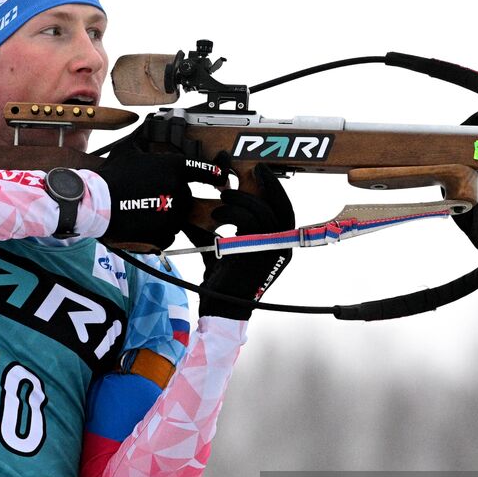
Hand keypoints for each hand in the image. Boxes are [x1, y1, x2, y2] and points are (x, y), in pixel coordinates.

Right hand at [98, 114, 225, 250]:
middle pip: (187, 195)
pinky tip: (143, 222)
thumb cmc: (112, 176)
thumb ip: (145, 137)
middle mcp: (179, 191)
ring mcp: (174, 215)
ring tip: (143, 208)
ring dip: (166, 213)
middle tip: (151, 194)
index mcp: (175, 169)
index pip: (206, 171)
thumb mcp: (129, 149)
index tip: (221, 179)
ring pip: (178, 215)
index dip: (216, 174)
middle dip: (174, 195)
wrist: (97, 204)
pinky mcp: (165, 233)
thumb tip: (149, 124)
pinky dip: (159, 230)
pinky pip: (169, 233)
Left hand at [194, 164, 294, 320]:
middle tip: (254, 169)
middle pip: (283, 208)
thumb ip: (212, 229)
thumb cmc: (222, 281)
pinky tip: (216, 215)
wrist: (220, 307)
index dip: (276, 190)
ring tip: (223, 197)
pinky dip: (232, 212)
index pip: (284, 211)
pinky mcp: (257, 253)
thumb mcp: (220, 248)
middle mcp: (280, 248)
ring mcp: (271, 251)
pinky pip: (249, 222)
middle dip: (270, 185)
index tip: (261, 172)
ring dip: (241, 199)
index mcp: (276, 245)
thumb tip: (193, 210)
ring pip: (264, 212)